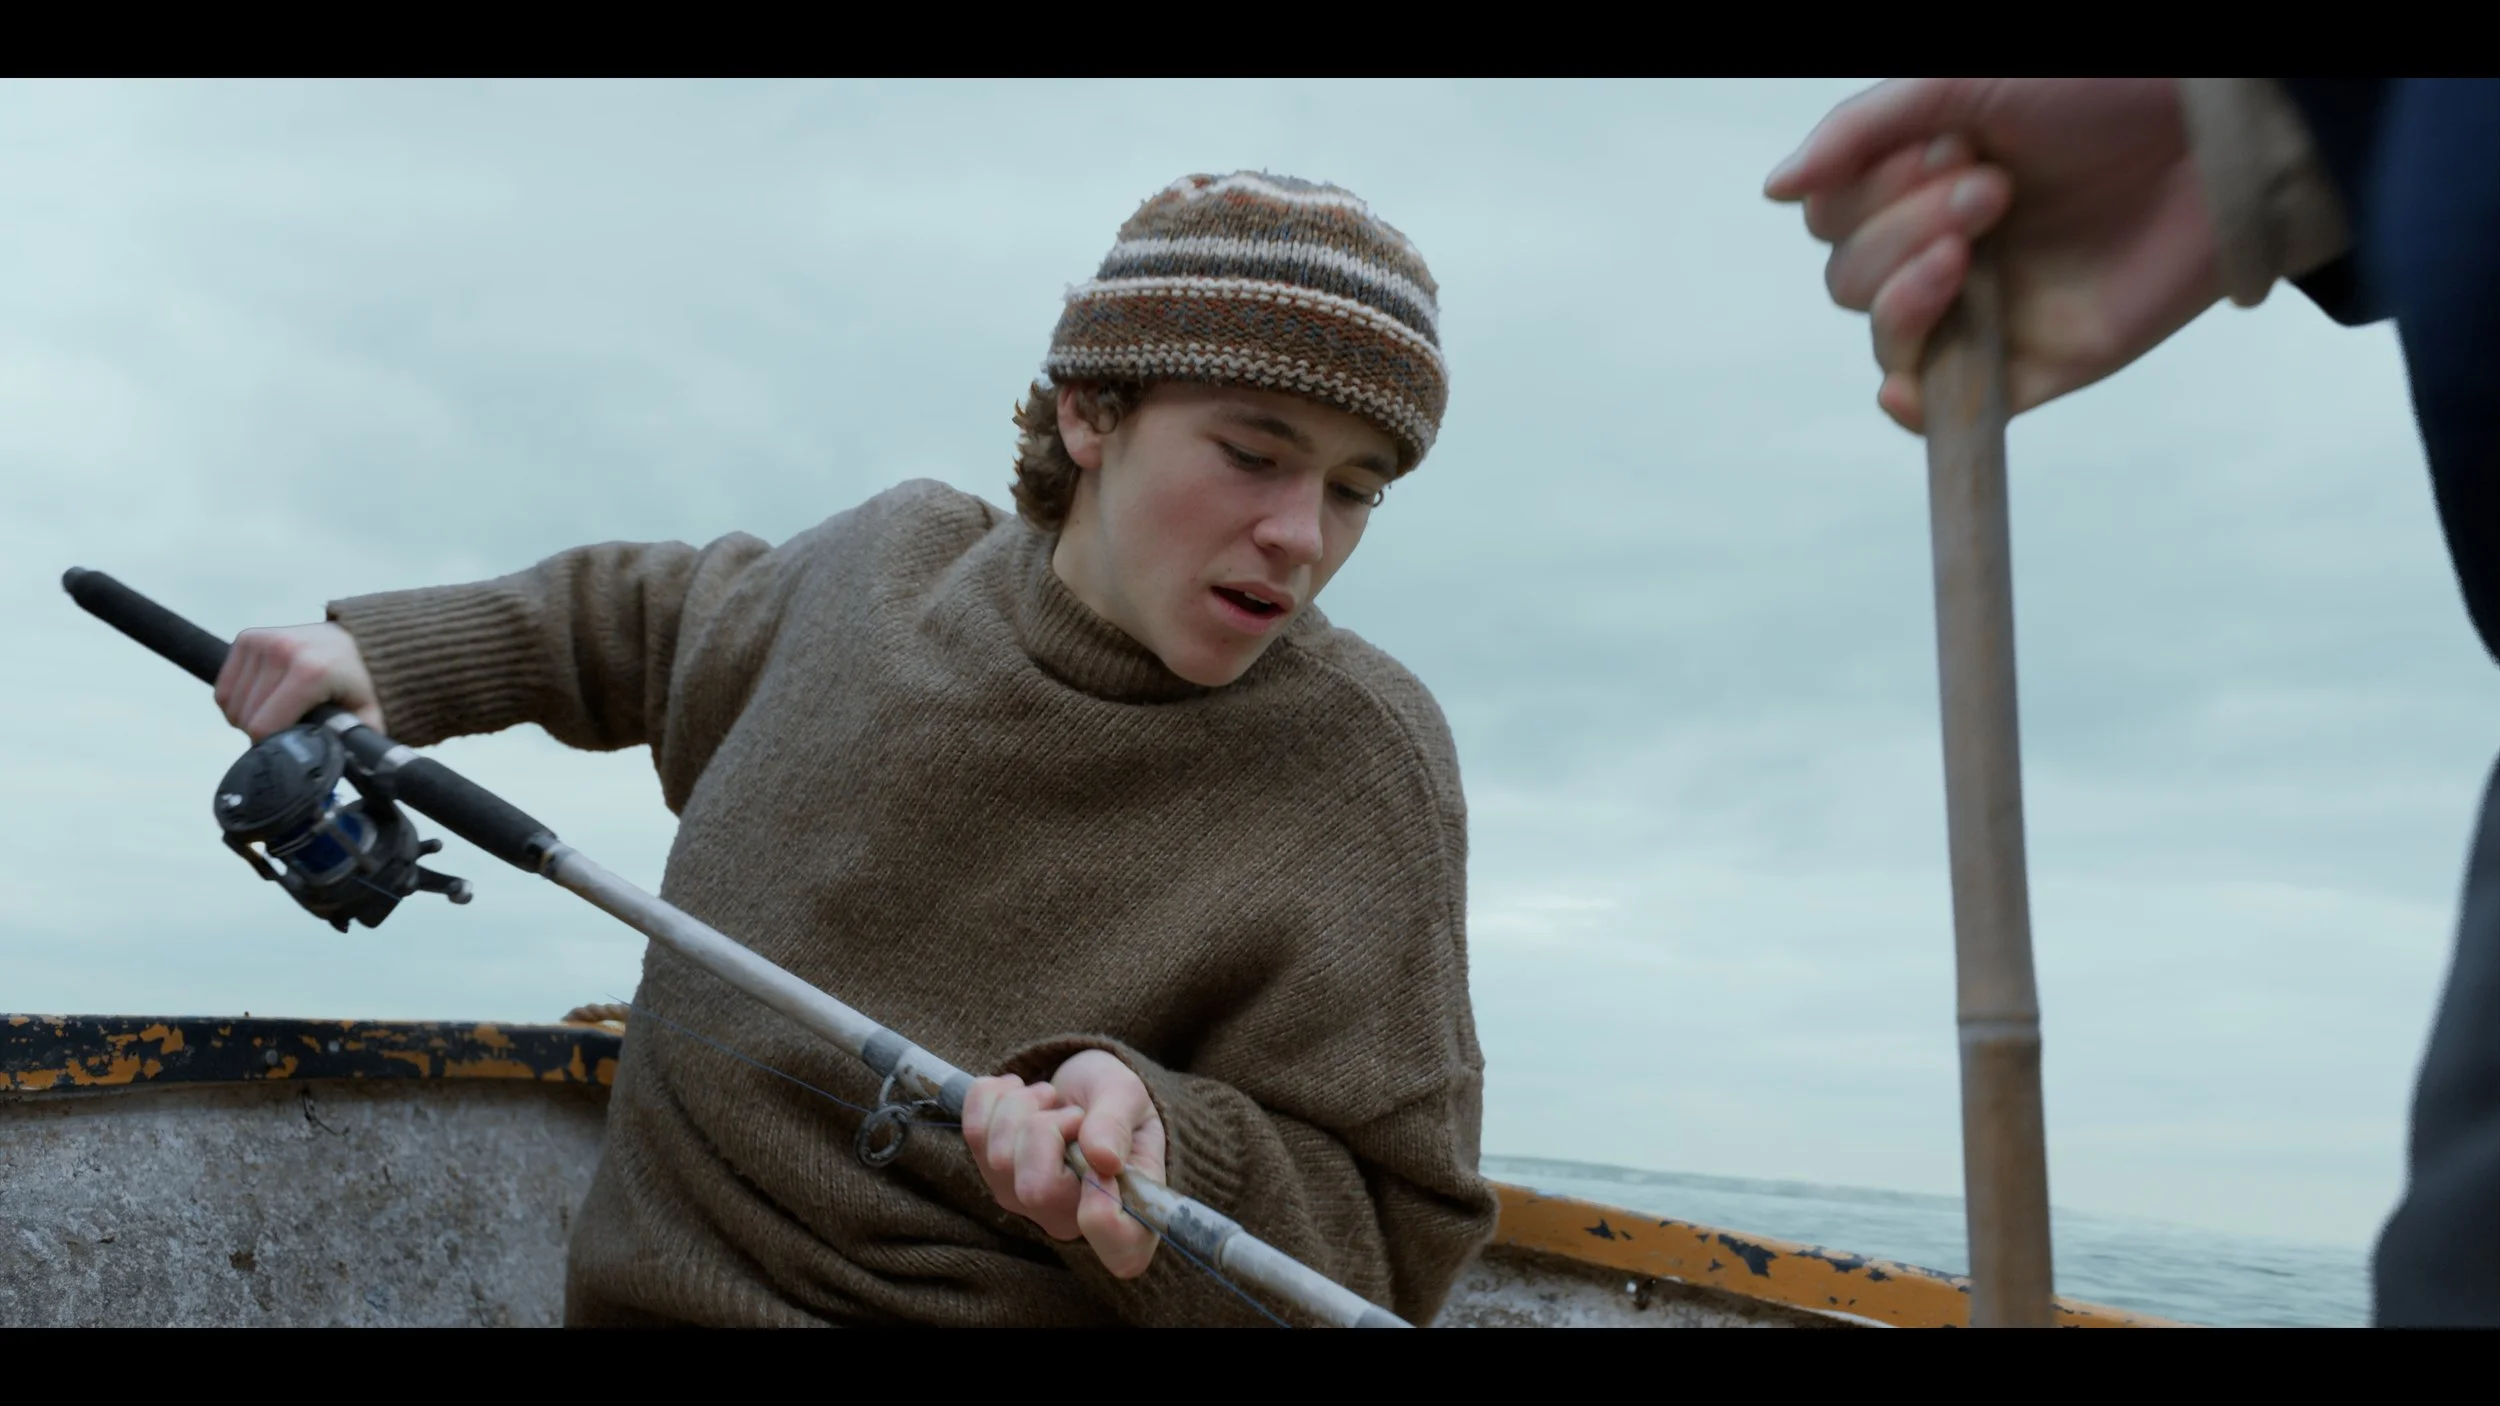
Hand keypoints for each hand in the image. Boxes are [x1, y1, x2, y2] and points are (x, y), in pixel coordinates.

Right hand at [213, 622, 384, 740]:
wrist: (356, 641)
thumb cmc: (359, 682)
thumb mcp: (367, 716)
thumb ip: (355, 744)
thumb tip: (341, 772)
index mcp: (312, 672)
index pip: (264, 727)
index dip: (272, 745)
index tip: (291, 742)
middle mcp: (283, 650)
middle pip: (246, 718)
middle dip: (262, 732)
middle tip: (289, 725)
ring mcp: (262, 641)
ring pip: (231, 705)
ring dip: (249, 717)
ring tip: (279, 710)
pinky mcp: (247, 638)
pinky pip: (224, 689)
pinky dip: (237, 702)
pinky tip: (263, 699)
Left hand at [961, 1050, 1166, 1278]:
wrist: (1080, 1088)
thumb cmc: (1112, 1100)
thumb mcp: (1128, 1098)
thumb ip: (1117, 1126)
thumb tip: (1103, 1158)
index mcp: (1127, 1214)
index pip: (1119, 1252)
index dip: (1104, 1216)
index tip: (1102, 1164)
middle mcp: (1072, 1220)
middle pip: (1036, 1190)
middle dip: (1047, 1128)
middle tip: (1072, 1112)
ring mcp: (1027, 1203)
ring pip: (999, 1157)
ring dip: (1022, 1106)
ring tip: (1050, 1098)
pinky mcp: (994, 1177)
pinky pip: (974, 1132)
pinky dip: (993, 1097)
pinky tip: (1019, 1092)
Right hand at [1765, 78, 2224, 432]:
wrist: (2226, 133)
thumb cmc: (2103, 89)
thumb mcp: (1965, 82)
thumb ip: (1862, 131)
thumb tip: (1774, 190)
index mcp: (1919, 187)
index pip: (1831, 220)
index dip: (1870, 192)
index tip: (1950, 143)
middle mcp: (1943, 253)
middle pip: (1848, 281)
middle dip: (1902, 229)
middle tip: (1991, 187)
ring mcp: (1983, 314)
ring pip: (1886, 341)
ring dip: (1909, 293)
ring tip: (1982, 238)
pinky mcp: (2032, 368)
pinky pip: (1943, 412)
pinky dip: (1912, 404)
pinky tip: (1908, 382)